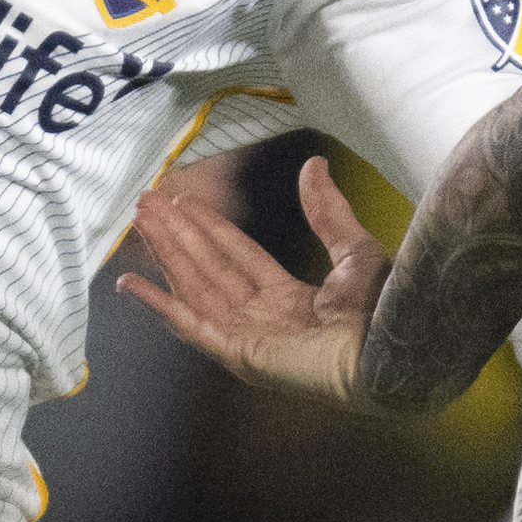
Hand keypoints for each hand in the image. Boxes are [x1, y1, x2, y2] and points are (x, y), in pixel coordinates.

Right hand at [121, 155, 386, 402]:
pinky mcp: (240, 355)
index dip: (208, 228)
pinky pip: (191, 326)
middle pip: (208, 269)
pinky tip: (131, 283)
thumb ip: (327, 212)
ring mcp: (249, 339)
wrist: (389, 352)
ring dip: (165, 255)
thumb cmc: (383, 312)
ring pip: (194, 288)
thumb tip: (313, 165)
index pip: (236, 257)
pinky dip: (159, 305)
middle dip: (176, 235)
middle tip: (146, 205)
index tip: (181, 202)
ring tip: (140, 223)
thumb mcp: (353, 249)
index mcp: (290, 299)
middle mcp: (264, 319)